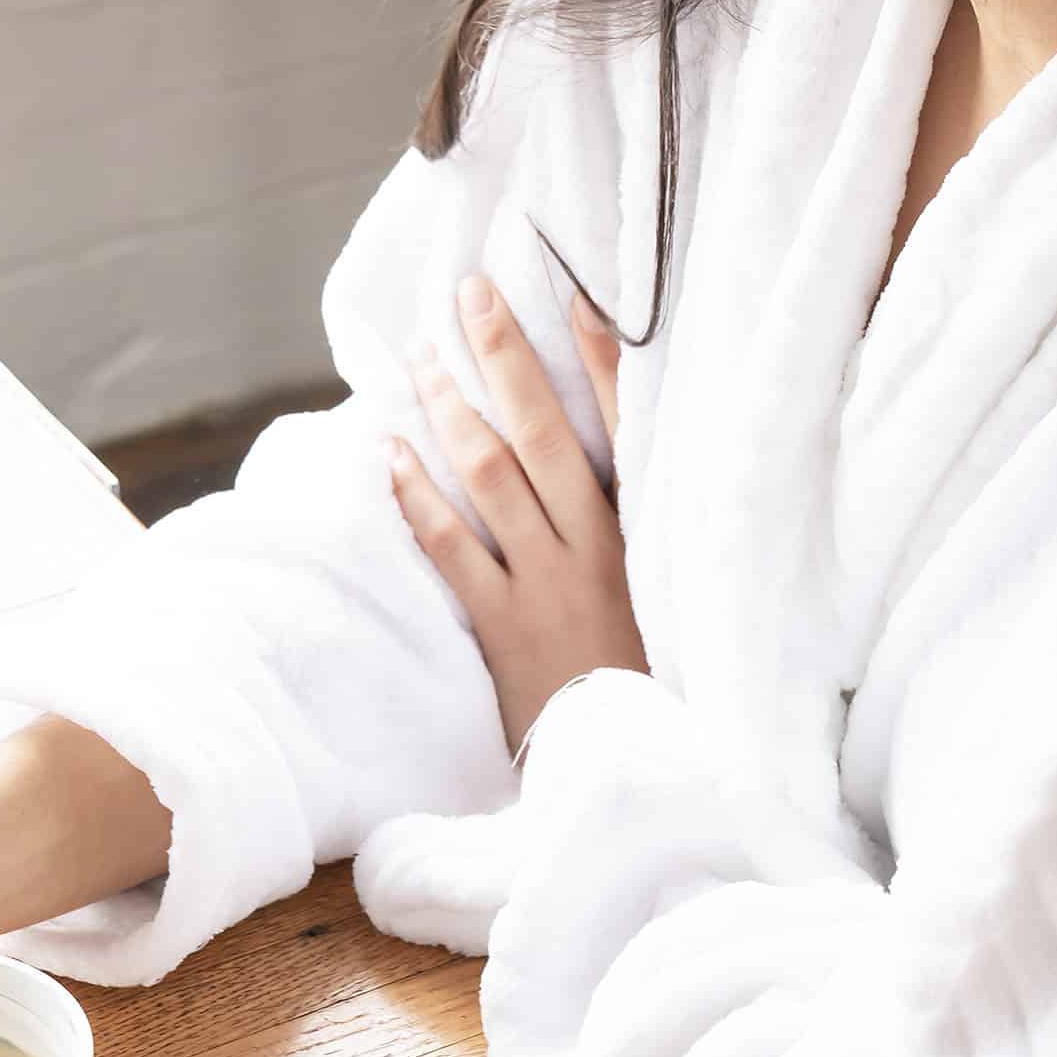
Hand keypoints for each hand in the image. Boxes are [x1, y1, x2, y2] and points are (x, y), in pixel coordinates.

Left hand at [389, 272, 643, 754]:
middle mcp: (596, 548)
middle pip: (545, 433)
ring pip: (492, 478)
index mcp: (645, 534)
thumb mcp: (664, 593)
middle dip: (505, 358)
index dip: (600, 362)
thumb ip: (639, 523)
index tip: (573, 299)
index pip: (626, 430)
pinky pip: (453, 549)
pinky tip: (391, 454)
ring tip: (421, 360)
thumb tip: (602, 457)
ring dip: (451, 411)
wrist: (627, 761)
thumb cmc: (648, 676)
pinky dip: (418, 498)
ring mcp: (546, 584)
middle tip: (471, 295)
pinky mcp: (504, 625)